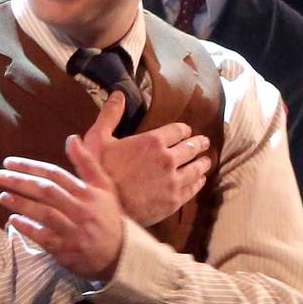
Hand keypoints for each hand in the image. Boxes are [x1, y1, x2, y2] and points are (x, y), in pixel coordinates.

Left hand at [0, 134, 124, 280]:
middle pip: (46, 191)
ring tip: (2, 196)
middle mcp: (81, 209)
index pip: (55, 174)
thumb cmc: (108, 217)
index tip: (9, 162)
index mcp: (88, 192)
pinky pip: (44, 237)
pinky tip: (13, 220)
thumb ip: (86, 162)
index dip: (30, 166)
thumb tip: (71, 138)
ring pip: (44, 213)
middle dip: (20, 182)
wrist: (121, 254)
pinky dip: (28, 228)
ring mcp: (73, 231)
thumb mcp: (104, 187)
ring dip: (21, 203)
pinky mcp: (66, 250)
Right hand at [83, 93, 211, 226]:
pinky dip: (198, 182)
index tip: (186, 131)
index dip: (183, 129)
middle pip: (192, 147)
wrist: (103, 209)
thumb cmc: (99, 173)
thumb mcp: (98, 139)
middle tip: (203, 142)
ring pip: (196, 167)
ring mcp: (173, 181)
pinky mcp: (174, 200)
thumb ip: (110, 115)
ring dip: (202, 162)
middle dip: (198, 143)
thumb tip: (118, 94)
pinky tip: (199, 180)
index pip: (178, 130)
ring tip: (205, 160)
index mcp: (152, 142)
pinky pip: (193, 188)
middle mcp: (168, 159)